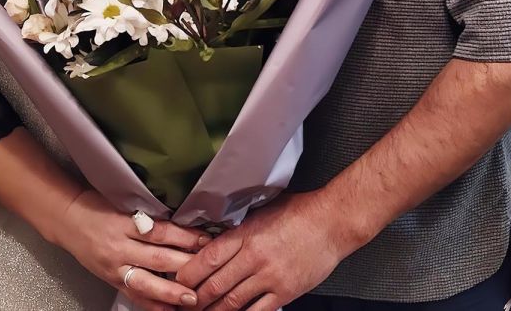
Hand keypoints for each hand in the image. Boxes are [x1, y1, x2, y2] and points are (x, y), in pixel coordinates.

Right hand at [54, 191, 207, 310]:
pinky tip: (167, 309)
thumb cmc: (98, 206)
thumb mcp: (123, 203)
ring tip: (192, 298)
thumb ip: (148, 215)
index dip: (184, 236)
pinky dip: (151, 304)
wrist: (68, 220)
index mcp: (125, 223)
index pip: (160, 232)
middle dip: (185, 266)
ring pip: (146, 283)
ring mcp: (114, 267)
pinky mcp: (111, 281)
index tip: (206, 239)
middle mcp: (120, 247)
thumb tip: (181, 223)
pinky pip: (133, 295)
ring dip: (171, 292)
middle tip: (208, 270)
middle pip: (157, 259)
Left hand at [175, 193, 346, 310]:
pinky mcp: (285, 291)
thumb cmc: (299, 211)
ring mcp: (270, 276)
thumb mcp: (263, 210)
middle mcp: (255, 256)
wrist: (331, 222)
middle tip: (184, 304)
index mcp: (247, 233)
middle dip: (196, 297)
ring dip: (214, 310)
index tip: (178, 279)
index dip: (189, 272)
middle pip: (215, 284)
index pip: (209, 256)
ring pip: (233, 302)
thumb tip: (216, 237)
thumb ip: (240, 227)